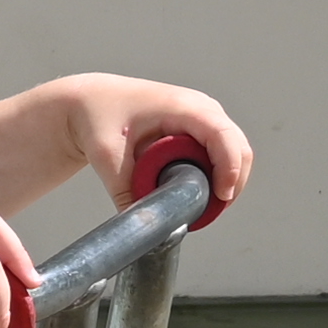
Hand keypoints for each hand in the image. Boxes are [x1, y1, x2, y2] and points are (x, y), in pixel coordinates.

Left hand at [63, 79, 253, 216]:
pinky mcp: (199, 128)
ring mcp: (203, 116)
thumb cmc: (98, 117)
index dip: (229, 167)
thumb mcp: (107, 156)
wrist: (90, 101)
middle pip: (238, 147)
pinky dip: (219, 174)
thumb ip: (124, 191)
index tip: (221, 197)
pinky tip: (200, 193)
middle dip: (232, 181)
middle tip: (210, 212)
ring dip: (226, 180)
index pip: (222, 135)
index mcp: (181, 107)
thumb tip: (144, 226)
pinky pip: (222, 152)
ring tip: (202, 206)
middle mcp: (200, 107)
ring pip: (234, 151)